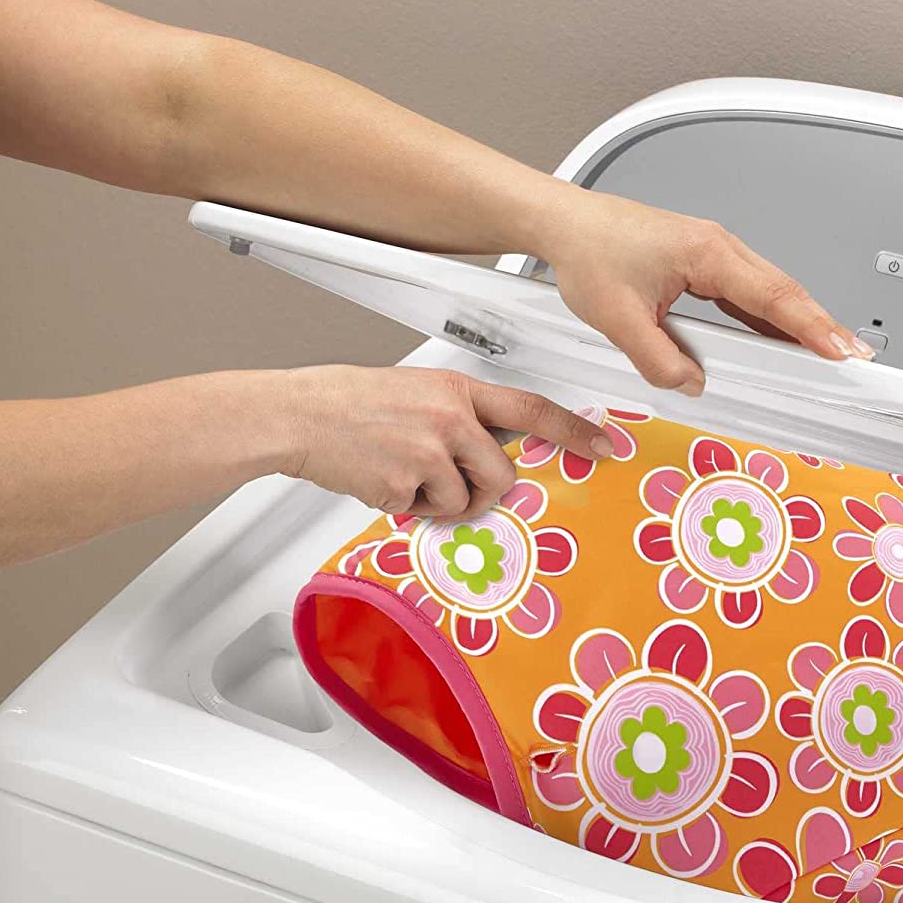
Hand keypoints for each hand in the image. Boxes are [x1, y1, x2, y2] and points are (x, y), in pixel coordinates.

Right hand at [277, 364, 609, 517]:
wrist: (297, 416)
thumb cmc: (349, 405)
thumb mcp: (416, 394)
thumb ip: (458, 418)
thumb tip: (490, 452)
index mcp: (455, 389)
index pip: (531, 408)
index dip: (574, 430)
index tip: (605, 445)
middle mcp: (449, 416)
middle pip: (503, 474)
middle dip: (483, 491)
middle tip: (449, 483)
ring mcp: (429, 450)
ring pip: (465, 500)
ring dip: (439, 501)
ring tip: (402, 473)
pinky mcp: (406, 481)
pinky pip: (427, 513)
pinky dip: (406, 507)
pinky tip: (380, 479)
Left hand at [538, 189, 873, 396]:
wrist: (565, 225)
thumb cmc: (588, 253)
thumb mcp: (618, 319)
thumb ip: (658, 359)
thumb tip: (692, 383)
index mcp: (706, 252)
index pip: (771, 295)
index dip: (810, 326)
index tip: (839, 348)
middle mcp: (718, 247)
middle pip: (784, 290)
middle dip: (822, 324)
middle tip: (855, 355)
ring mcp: (714, 254)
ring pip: (770, 291)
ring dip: (801, 321)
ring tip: (831, 351)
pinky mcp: (705, 265)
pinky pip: (749, 294)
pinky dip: (772, 317)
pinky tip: (783, 339)